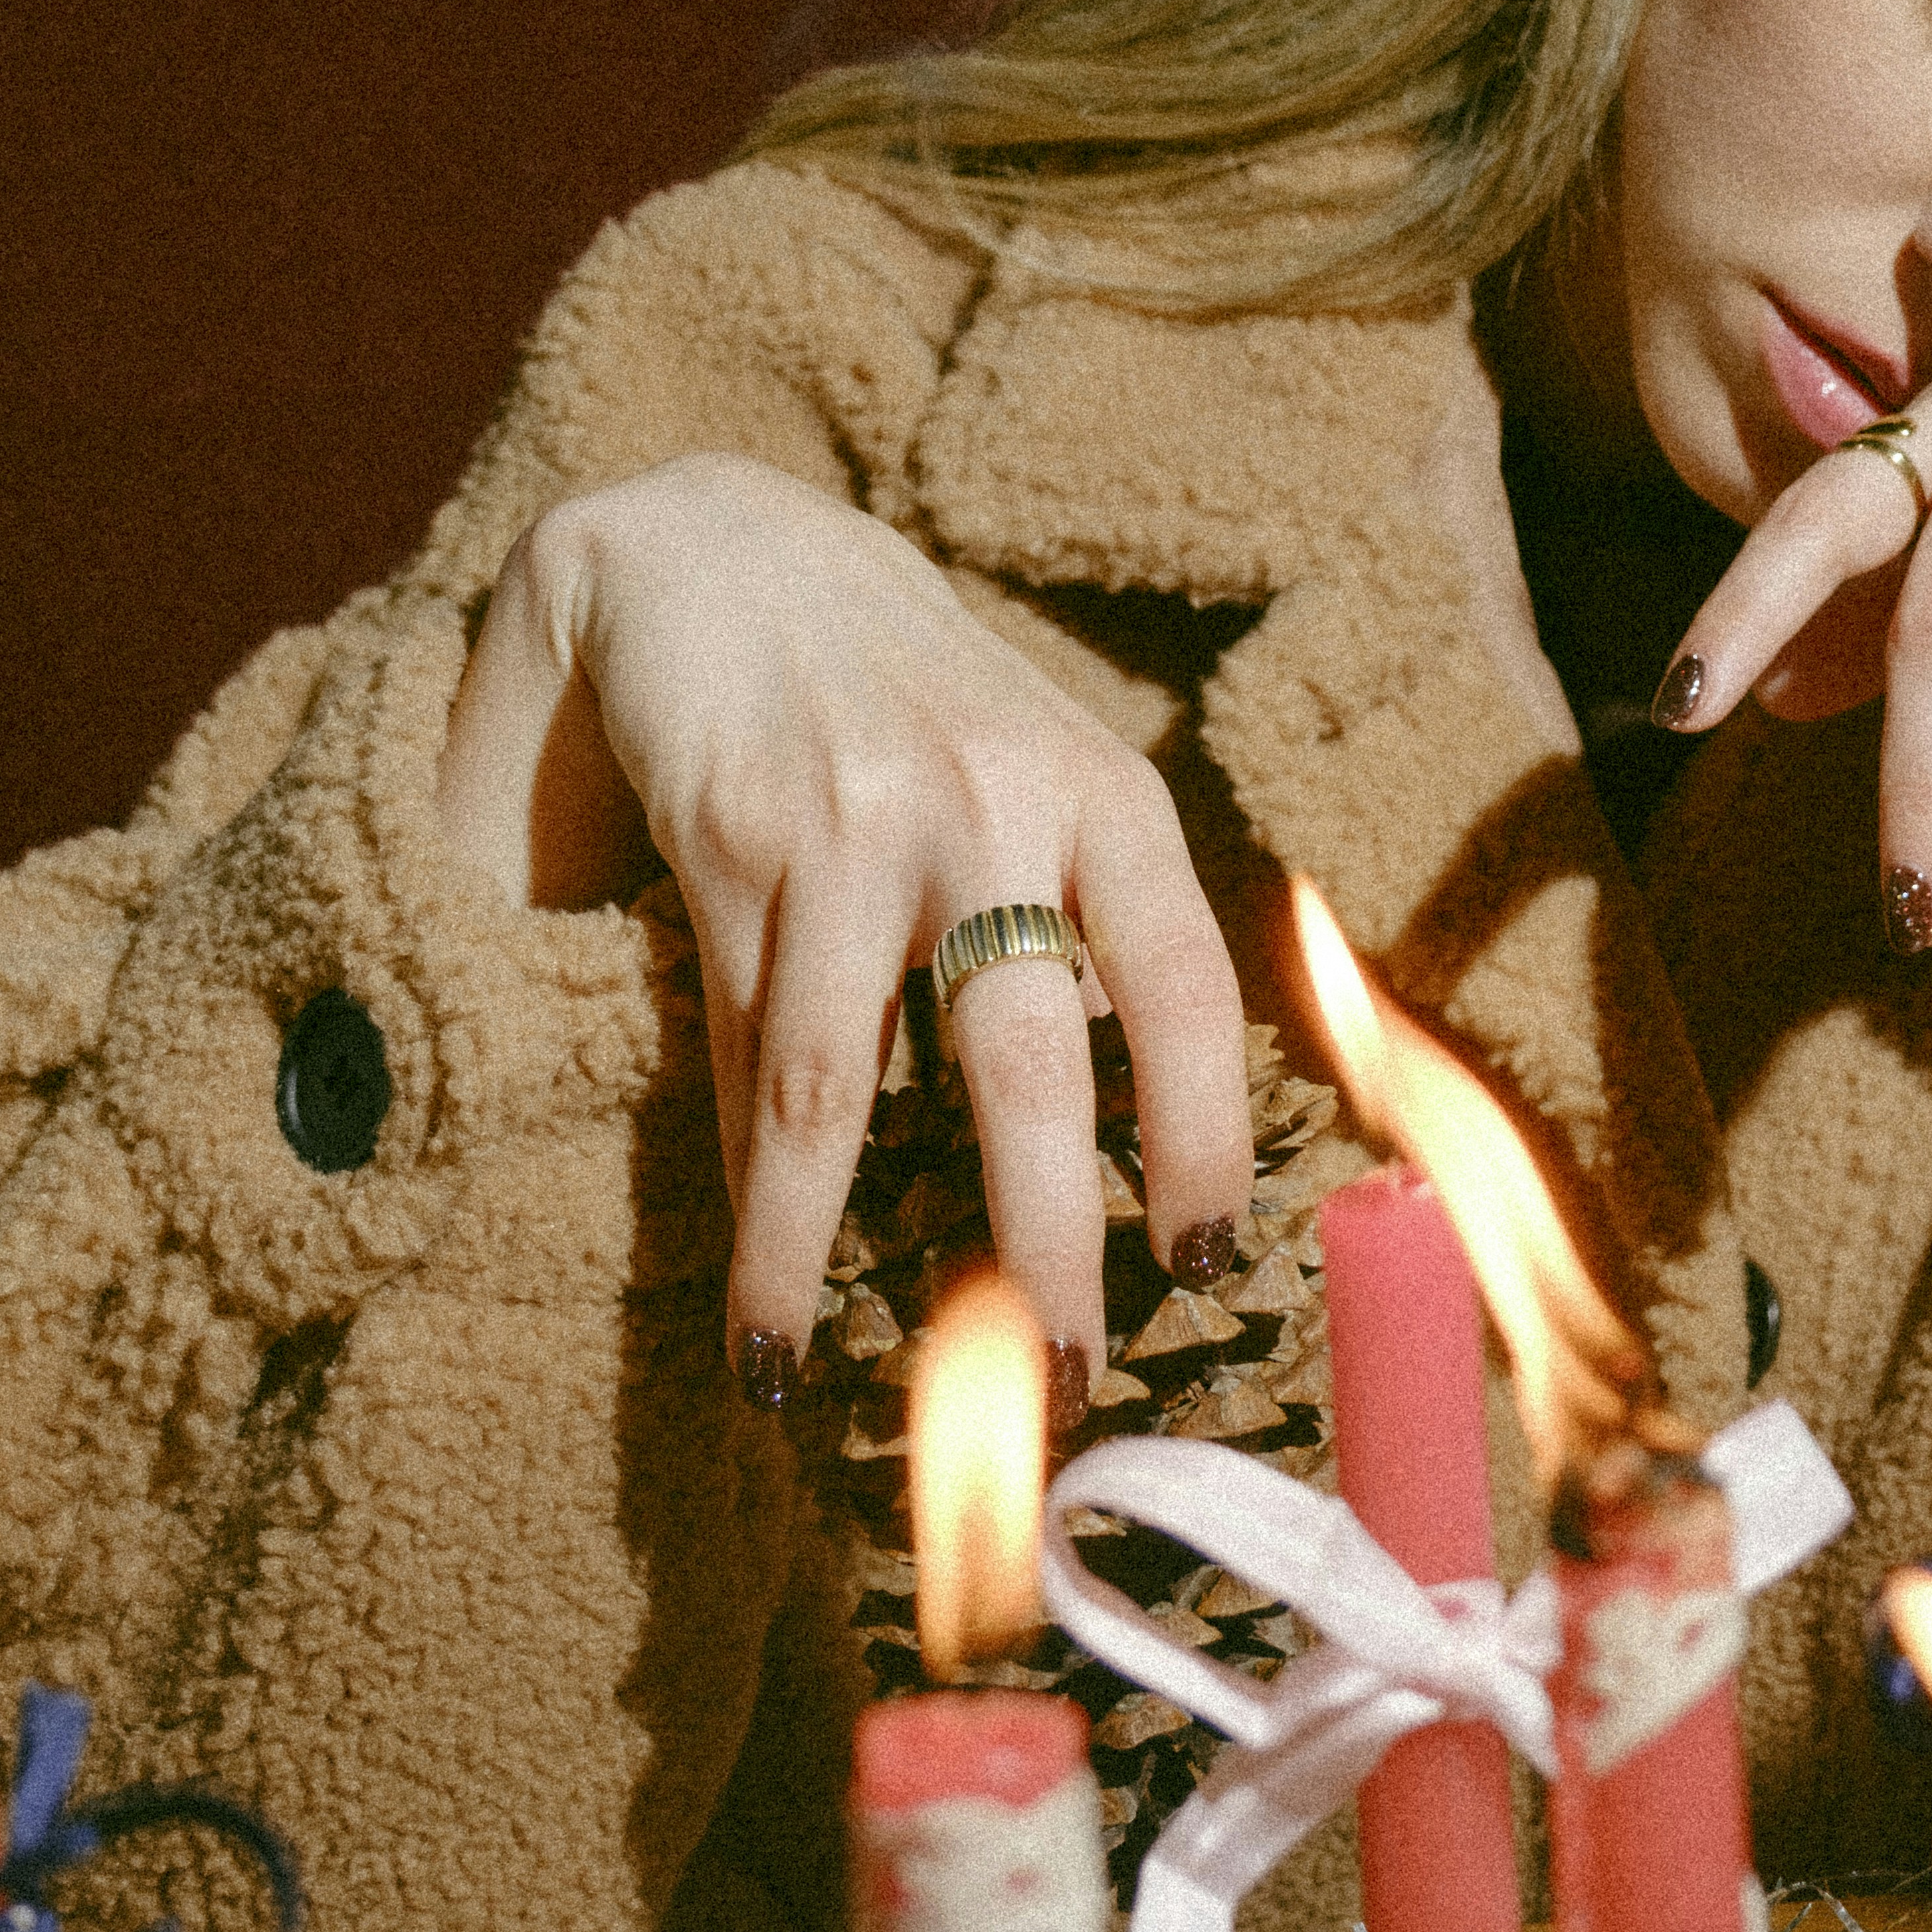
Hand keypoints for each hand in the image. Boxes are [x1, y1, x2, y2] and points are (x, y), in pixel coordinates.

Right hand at [433, 453, 1254, 1395]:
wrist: (723, 549)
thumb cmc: (906, 701)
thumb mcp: (1036, 773)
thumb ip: (1084, 918)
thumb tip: (1125, 1130)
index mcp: (1105, 795)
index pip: (1181, 985)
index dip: (1203, 1129)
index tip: (1207, 1258)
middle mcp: (996, 805)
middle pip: (1030, 1062)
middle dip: (1046, 1239)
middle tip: (1065, 1379)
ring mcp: (857, 823)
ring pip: (844, 1082)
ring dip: (821, 1248)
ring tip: (821, 1382)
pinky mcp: (734, 839)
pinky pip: (742, 1046)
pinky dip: (745, 1186)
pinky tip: (750, 1287)